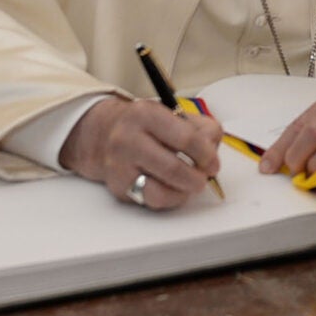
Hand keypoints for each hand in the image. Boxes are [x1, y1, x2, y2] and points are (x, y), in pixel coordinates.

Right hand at [58, 96, 223, 210]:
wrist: (102, 134)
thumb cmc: (144, 125)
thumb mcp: (171, 113)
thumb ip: (200, 127)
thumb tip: (212, 148)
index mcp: (147, 114)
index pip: (186, 138)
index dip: (206, 155)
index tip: (213, 162)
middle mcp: (129, 139)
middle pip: (173, 168)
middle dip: (197, 178)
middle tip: (204, 177)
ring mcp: (120, 166)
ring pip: (160, 192)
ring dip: (183, 192)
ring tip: (189, 185)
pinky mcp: (118, 187)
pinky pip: (150, 201)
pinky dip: (168, 199)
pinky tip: (173, 189)